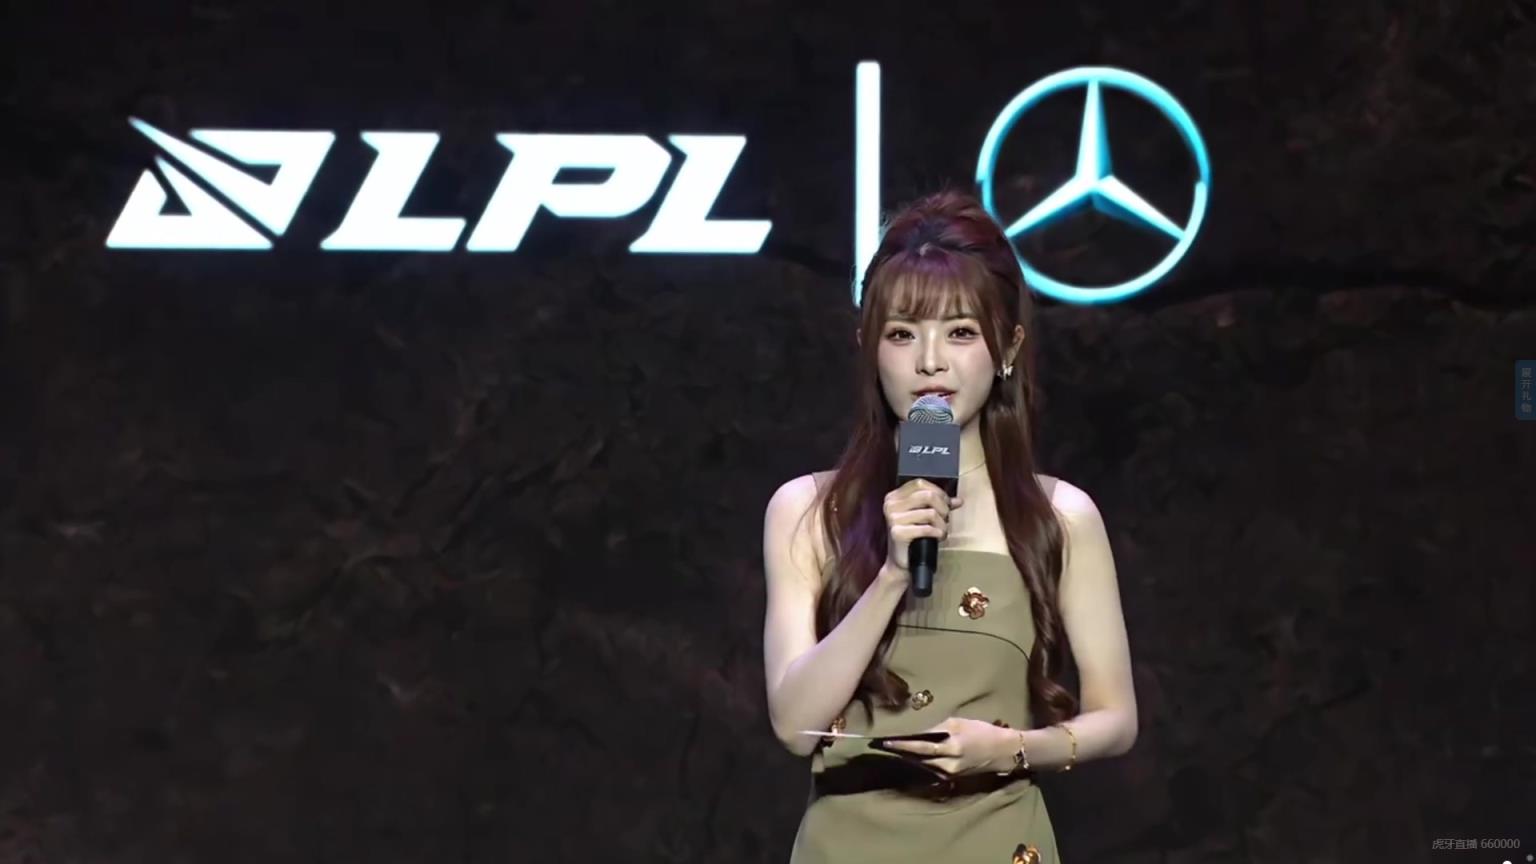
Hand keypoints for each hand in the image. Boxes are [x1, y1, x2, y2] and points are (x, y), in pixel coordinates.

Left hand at [876, 717, 1015, 776]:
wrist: (1004, 752)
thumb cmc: (983, 732)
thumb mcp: (960, 723)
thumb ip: (938, 728)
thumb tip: (918, 732)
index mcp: (952, 748)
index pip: (921, 746)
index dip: (902, 745)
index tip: (885, 741)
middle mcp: (949, 765)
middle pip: (918, 759)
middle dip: (900, 752)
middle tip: (882, 746)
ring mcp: (950, 774)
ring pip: (923, 766)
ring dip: (908, 758)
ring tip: (892, 750)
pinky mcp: (952, 778)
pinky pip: (931, 770)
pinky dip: (920, 763)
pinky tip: (909, 757)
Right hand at [880, 479, 962, 578]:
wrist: (901, 563)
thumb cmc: (914, 538)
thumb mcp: (924, 517)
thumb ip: (939, 505)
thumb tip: (958, 500)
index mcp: (894, 497)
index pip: (920, 483)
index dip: (938, 492)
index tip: (946, 504)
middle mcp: (890, 505)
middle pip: (927, 495)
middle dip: (943, 508)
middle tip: (945, 519)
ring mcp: (892, 519)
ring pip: (930, 512)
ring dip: (942, 524)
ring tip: (942, 531)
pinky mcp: (897, 533)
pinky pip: (926, 528)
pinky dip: (937, 533)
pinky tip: (938, 538)